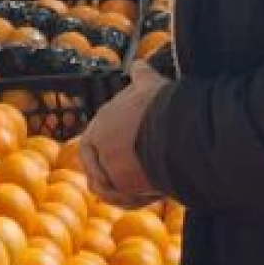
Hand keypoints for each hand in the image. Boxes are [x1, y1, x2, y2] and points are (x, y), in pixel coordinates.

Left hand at [79, 61, 170, 207]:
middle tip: (130, 180)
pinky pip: (124, 198)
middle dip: (111, 174)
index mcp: (99, 123)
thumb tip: (139, 64)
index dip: (100, 153)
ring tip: (143, 189)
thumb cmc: (162, 104)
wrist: (173, 127)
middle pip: (98, 167)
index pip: (90, 143)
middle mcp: (99, 145)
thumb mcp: (150, 84)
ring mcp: (108, 166)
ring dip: (123, 190)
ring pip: (110, 185)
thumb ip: (142, 75)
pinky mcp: (122, 185)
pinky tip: (152, 196)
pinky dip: (135, 200)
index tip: (114, 159)